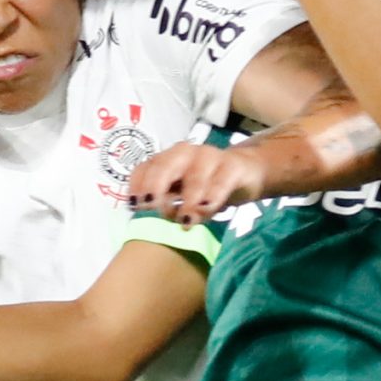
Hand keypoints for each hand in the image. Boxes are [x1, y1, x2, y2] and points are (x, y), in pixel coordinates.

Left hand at [127, 142, 262, 227]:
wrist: (246, 171)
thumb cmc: (206, 186)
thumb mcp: (183, 197)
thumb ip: (168, 206)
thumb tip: (151, 226)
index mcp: (167, 160)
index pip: (145, 167)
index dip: (137, 184)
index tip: (134, 206)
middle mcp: (185, 154)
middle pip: (165, 165)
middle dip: (156, 186)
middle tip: (155, 208)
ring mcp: (209, 157)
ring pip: (195, 174)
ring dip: (187, 198)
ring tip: (185, 220)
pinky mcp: (233, 166)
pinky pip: (221, 180)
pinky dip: (213, 194)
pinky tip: (208, 208)